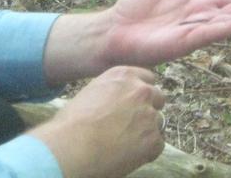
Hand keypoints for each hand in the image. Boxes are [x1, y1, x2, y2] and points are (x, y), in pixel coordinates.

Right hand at [31, 66, 165, 177]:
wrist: (73, 146)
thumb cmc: (72, 123)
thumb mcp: (91, 92)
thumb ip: (112, 92)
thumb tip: (117, 102)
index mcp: (124, 76)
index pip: (147, 78)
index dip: (141, 93)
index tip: (134, 103)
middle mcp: (141, 91)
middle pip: (158, 97)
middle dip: (148, 109)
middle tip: (132, 124)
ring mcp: (149, 115)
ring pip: (158, 122)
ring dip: (147, 131)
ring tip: (126, 142)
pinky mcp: (153, 139)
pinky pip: (157, 145)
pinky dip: (147, 152)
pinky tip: (128, 154)